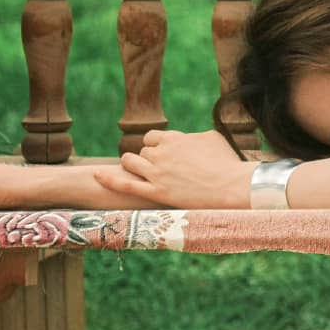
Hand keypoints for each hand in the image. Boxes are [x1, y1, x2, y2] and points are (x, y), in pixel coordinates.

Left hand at [95, 130, 255, 208]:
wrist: (233, 186)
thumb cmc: (228, 162)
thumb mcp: (211, 138)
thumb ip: (192, 136)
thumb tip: (186, 138)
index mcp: (174, 138)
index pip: (151, 137)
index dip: (156, 146)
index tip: (164, 155)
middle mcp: (161, 153)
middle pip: (142, 151)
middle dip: (148, 159)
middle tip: (163, 170)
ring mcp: (156, 174)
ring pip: (130, 163)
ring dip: (133, 165)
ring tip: (142, 173)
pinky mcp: (156, 192)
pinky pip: (124, 184)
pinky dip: (108, 179)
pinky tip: (96, 175)